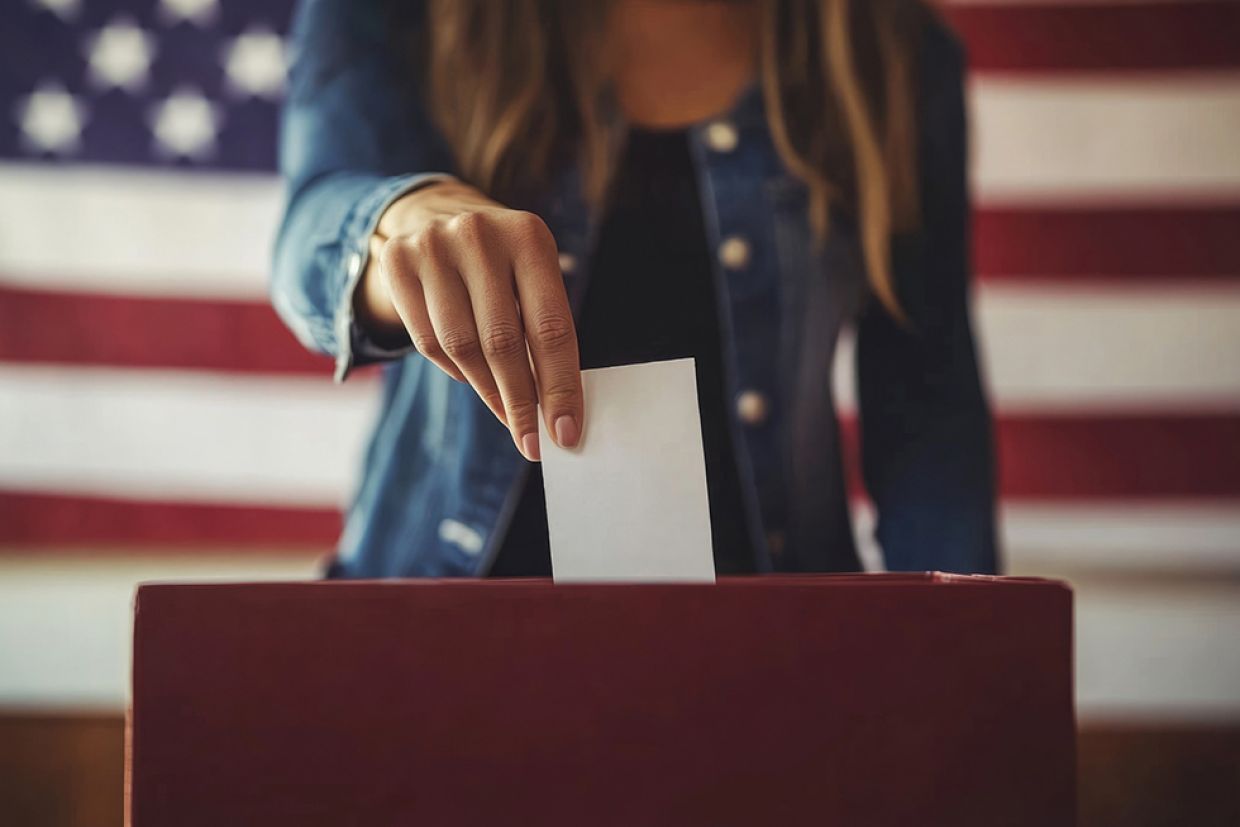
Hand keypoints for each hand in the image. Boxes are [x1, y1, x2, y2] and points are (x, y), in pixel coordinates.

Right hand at [357, 181, 581, 461]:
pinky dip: (454, 370)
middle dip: (520, 401)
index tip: (564, 432)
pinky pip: (427, 341)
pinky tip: (472, 376)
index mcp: (529, 237)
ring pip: (461, 346)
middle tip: (531, 440)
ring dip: (487, 391)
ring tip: (507, 414)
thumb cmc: (501, 263)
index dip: (559, 386)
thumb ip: (544, 330)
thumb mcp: (532, 276)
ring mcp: (433, 246)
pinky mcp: (398, 263)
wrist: (434, 214)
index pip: (550, 327)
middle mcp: (480, 235)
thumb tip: (556, 410)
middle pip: (502, 342)